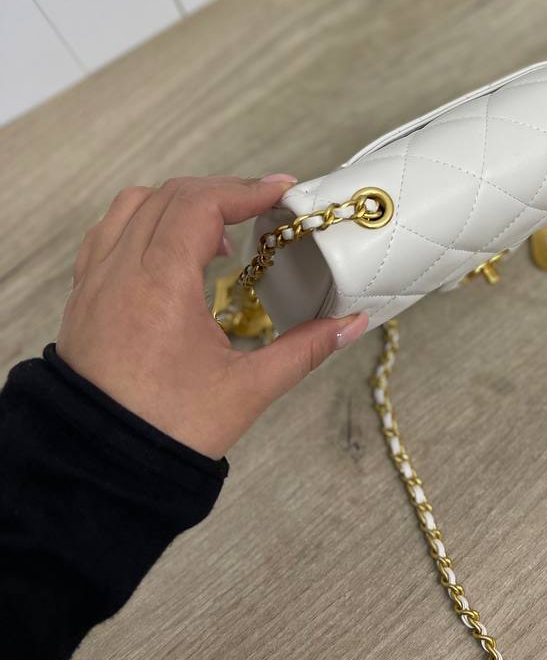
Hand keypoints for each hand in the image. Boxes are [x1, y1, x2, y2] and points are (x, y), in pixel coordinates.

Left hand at [57, 175, 368, 458]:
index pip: (201, 203)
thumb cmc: (166, 431)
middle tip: (261, 209)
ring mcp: (95, 281)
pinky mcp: (83, 297)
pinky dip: (144, 223)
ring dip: (179, 204)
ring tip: (216, 235)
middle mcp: (121, 271)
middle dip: (221, 193)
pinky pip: (108, 233)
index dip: (247, 189)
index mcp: (160, 284)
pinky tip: (170, 252)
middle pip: (171, 194)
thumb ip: (304, 349)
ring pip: (134, 205)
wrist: (99, 469)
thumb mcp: (248, 389)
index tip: (282, 192)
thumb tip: (350, 324)